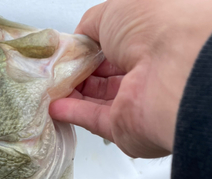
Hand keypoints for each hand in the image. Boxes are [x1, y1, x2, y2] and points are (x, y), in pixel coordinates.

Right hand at [50, 0, 211, 157]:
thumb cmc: (152, 30)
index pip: (115, 47)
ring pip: (98, 98)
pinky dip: (74, 113)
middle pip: (106, 75)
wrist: (169, 72)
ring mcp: (136, 100)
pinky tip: (56, 107)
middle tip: (55, 71)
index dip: (89, 49)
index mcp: (151, 40)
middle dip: (79, 73)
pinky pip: (94, 119)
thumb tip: (79, 38)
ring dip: (73, 94)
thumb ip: (92, 25)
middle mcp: (147, 71)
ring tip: (50, 88)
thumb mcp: (114, 11)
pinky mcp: (125, 126)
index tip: (67, 52)